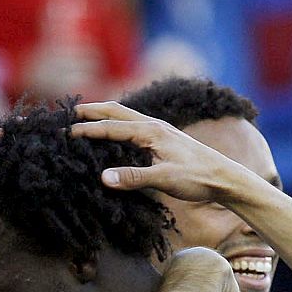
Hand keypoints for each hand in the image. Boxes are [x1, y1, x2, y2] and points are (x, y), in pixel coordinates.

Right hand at [67, 102, 254, 202]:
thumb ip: (133, 178)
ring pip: (127, 115)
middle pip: (117, 111)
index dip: (88, 130)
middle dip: (93, 111)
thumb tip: (102, 178)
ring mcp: (162, 130)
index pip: (111, 128)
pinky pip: (136, 124)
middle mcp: (155, 125)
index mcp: (151, 131)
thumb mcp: (164, 180)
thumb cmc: (197, 178)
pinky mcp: (166, 137)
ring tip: (88, 115)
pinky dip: (120, 123)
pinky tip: (118, 130)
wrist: (225, 177)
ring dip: (106, 114)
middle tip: (70, 111)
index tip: (65, 132)